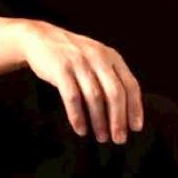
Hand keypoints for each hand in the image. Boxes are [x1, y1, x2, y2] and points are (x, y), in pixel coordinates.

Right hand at [17, 20, 143, 144]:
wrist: (42, 39)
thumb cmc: (74, 56)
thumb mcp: (97, 59)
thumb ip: (111, 78)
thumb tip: (124, 112)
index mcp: (112, 57)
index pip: (130, 85)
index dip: (135, 108)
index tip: (136, 127)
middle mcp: (98, 58)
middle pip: (115, 93)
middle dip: (119, 119)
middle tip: (119, 138)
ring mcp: (79, 63)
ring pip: (94, 97)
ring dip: (99, 121)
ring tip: (102, 137)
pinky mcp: (61, 69)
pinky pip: (72, 97)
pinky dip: (78, 116)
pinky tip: (81, 129)